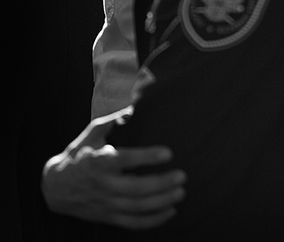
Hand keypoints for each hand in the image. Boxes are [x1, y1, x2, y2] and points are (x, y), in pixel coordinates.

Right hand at [41, 108, 185, 229]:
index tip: (168, 152)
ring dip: (161, 201)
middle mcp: (102, 185)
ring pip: (137, 207)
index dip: (146, 157)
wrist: (55, 187)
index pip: (124, 160)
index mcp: (98, 162)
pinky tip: (170, 211)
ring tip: (180, 192)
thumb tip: (134, 107)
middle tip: (182, 176)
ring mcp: (105, 203)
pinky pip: (132, 222)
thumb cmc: (80, 155)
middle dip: (161, 183)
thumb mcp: (91, 134)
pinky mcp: (108, 216)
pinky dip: (153, 220)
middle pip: (135, 188)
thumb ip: (112, 120)